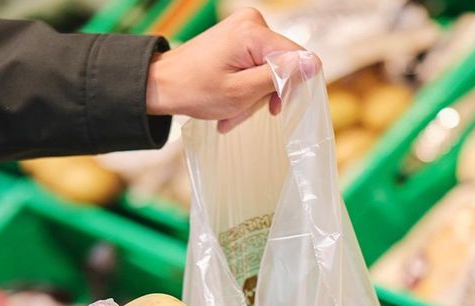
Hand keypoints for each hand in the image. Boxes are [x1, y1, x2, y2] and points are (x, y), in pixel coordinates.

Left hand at [145, 8, 317, 132]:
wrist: (161, 84)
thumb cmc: (194, 90)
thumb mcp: (241, 92)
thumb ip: (279, 77)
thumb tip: (314, 64)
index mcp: (253, 32)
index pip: (297, 58)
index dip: (292, 87)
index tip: (274, 108)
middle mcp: (253, 22)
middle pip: (283, 65)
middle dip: (266, 95)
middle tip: (241, 114)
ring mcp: (246, 28)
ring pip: (270, 69)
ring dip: (254, 96)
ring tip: (231, 113)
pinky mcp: (240, 38)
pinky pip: (257, 65)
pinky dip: (246, 87)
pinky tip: (231, 102)